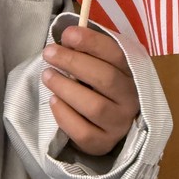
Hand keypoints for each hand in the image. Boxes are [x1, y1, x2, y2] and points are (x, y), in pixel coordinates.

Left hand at [41, 26, 139, 156]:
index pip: (117, 54)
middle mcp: (130, 99)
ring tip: (47, 76)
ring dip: (66, 88)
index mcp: (131, 74)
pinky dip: (64, 115)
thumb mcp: (97, 65)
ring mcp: (119, 124)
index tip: (67, 34)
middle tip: (49, 53)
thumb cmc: (97, 87)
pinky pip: (83, 131)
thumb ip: (86, 51)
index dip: (92, 42)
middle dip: (73, 62)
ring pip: (95, 106)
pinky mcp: (104, 143)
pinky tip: (54, 101)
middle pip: (106, 78)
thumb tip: (67, 36)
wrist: (103, 126)